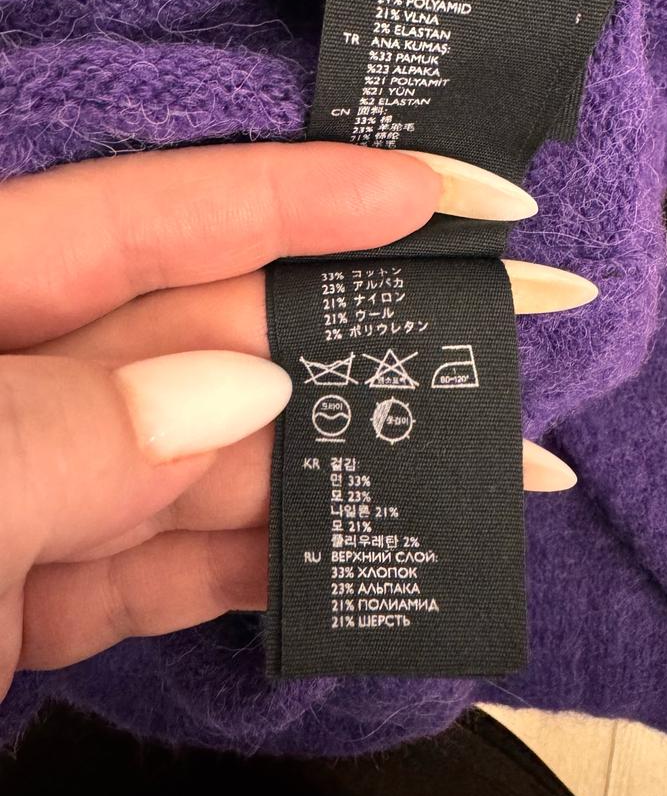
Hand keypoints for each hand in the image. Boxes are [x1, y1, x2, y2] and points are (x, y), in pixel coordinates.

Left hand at [0, 142, 592, 692]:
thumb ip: (73, 429)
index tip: (424, 192)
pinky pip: (172, 568)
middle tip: (489, 327)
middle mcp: (10, 388)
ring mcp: (26, 498)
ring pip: (204, 464)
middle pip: (197, 343)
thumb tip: (240, 391)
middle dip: (345, 335)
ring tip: (466, 456)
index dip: (286, 197)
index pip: (137, 219)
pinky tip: (362, 546)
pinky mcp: (38, 603)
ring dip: (334, 461)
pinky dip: (265, 564)